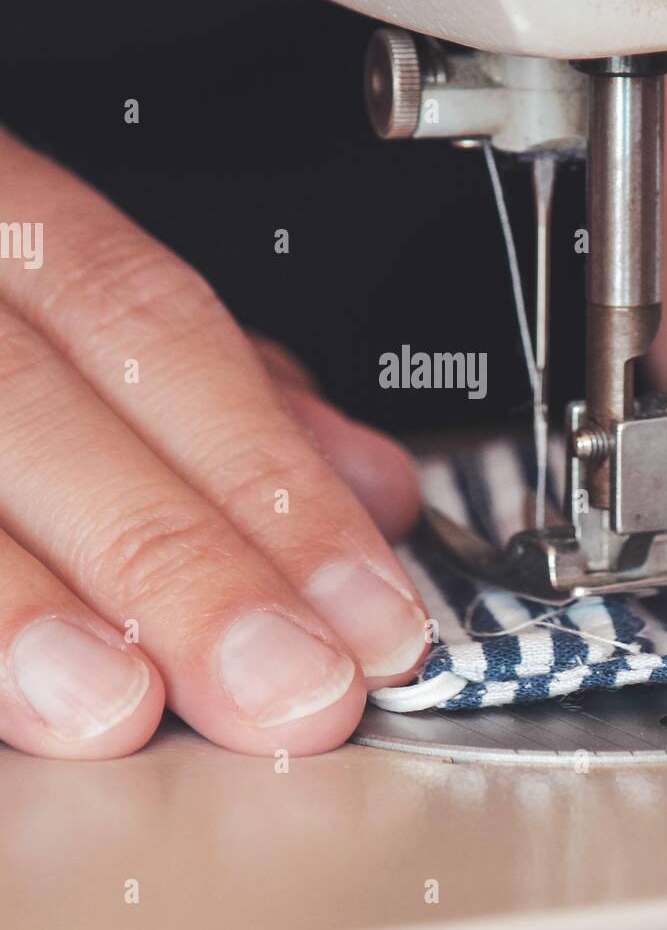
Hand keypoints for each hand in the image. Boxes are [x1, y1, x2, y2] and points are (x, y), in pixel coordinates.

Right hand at [0, 131, 423, 758]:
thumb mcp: (89, 300)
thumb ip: (225, 390)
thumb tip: (368, 490)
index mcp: (11, 221)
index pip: (159, 335)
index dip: (268, 476)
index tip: (366, 610)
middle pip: (45, 412)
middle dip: (176, 559)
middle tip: (283, 684)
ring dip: (23, 604)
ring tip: (117, 708)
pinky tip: (13, 698)